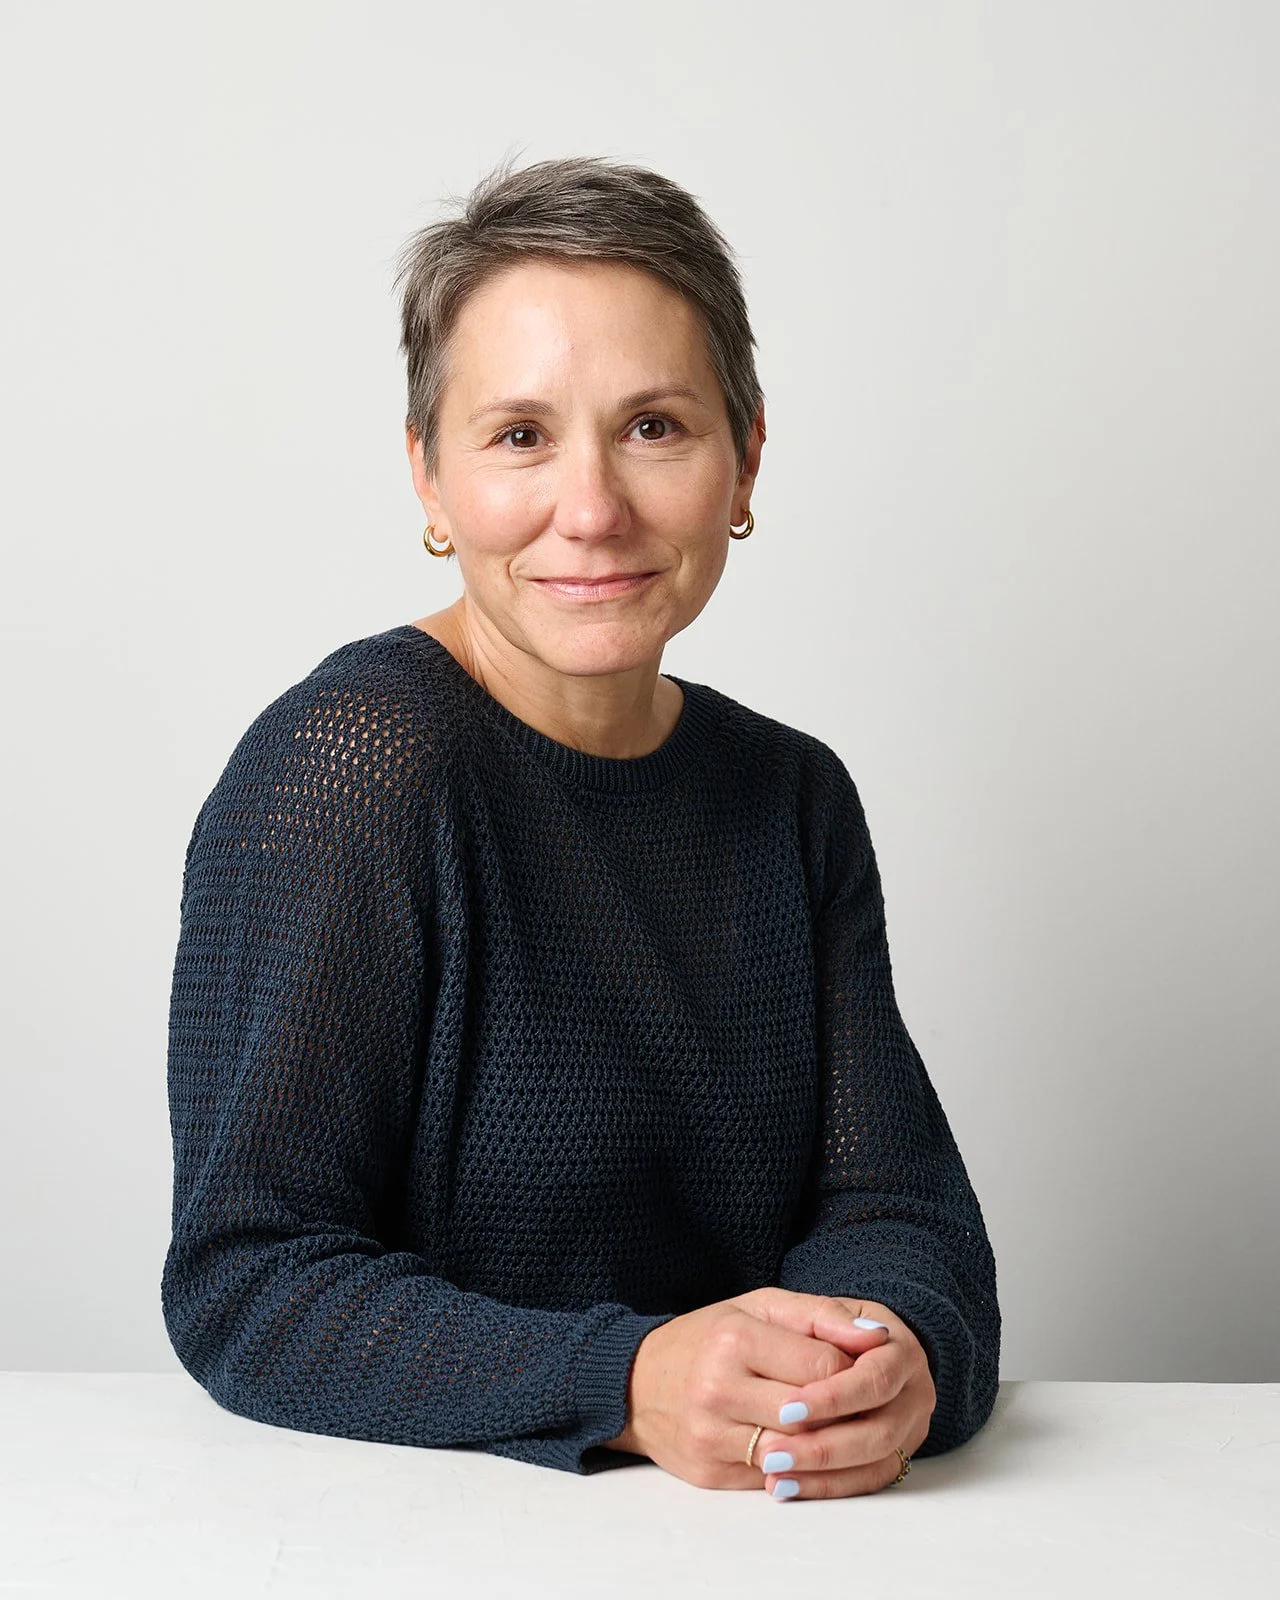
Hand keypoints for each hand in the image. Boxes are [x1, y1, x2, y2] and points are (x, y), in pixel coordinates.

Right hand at [605, 1287, 926, 1492]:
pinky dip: (800, 1470)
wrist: (635, 1382)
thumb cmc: (707, 1338)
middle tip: (865, 1404)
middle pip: (814, 1416)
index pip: (823, 1368)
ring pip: (797, 1454)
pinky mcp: (709, 1474)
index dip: (852, 1370)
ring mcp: (711, 1437)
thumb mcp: (758, 1308)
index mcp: (735, 1340)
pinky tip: (809, 1452)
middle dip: (847, 1413)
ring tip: (842, 1428)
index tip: (859, 1368)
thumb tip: (878, 1336)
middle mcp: (718, 1389)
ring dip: (828, 1447)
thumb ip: (820, 1315)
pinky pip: (774, 1481)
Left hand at [749, 1294, 935, 1500]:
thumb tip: (868, 1335)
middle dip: (824, 1446)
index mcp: (903, 1351)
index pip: (875, 1380)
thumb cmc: (822, 1326)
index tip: (787, 1407)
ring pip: (876, 1464)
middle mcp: (916, 1393)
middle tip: (773, 1453)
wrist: (846, 1344)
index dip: (833, 1397)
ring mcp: (910, 1429)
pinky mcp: (896, 1457)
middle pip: (880, 1432)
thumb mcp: (817, 1308)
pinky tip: (789, 1486)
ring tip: (774, 1475)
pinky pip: (869, 1482)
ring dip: (823, 1475)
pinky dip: (828, 1488)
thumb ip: (832, 1316)